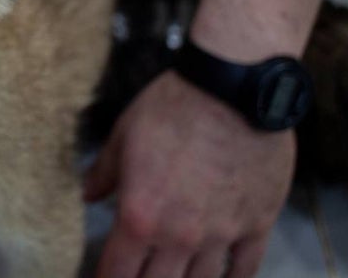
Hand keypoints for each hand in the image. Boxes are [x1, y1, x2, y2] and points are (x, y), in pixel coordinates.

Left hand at [85, 71, 294, 277]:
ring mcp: (222, 234)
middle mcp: (179, 236)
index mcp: (140, 217)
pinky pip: (246, 267)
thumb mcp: (124, 135)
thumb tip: (89, 194)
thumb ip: (106, 172)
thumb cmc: (172, 107)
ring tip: (176, 277)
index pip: (117, 272)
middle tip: (139, 275)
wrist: (232, 89)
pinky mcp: (258, 223)